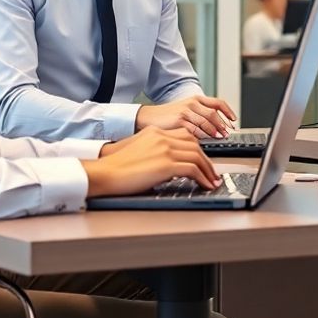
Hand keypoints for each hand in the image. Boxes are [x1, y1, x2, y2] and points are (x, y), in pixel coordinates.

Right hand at [81, 127, 219, 195]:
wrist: (105, 172)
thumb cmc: (117, 167)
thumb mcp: (138, 150)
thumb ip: (156, 151)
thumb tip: (172, 166)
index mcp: (156, 132)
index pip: (186, 136)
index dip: (197, 149)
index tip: (203, 160)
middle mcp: (162, 137)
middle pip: (195, 145)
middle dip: (206, 161)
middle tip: (212, 173)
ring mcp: (165, 149)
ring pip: (197, 156)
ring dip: (208, 171)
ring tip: (212, 181)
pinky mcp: (166, 164)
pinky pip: (193, 169)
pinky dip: (203, 178)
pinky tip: (205, 185)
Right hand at [136, 95, 236, 138]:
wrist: (147, 118)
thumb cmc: (166, 118)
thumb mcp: (185, 112)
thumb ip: (199, 117)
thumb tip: (216, 128)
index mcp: (195, 99)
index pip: (218, 103)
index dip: (228, 111)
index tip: (234, 120)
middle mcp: (192, 103)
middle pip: (214, 113)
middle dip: (223, 125)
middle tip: (228, 133)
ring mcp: (186, 111)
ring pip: (207, 122)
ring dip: (216, 131)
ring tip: (220, 138)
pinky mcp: (179, 121)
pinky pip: (196, 129)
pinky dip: (203, 136)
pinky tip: (205, 141)